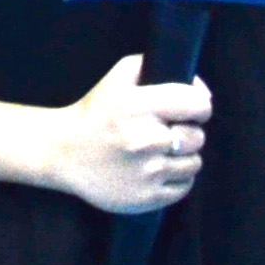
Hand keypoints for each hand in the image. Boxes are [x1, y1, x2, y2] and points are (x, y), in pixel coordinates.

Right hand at [38, 52, 211, 214]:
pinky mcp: (148, 197)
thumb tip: (201, 88)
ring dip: (182, 156)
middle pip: (197, 137)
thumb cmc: (94, 112)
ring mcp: (148, 172)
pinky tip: (156, 169)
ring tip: (159, 151)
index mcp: (137, 107)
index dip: (198, 105)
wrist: (63, 152)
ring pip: (193, 163)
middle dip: (186, 132)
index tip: (190, 109)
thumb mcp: (117, 78)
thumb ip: (155, 67)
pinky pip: (184, 186)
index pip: (196, 104)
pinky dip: (176, 178)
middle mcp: (145, 140)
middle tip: (166, 131)